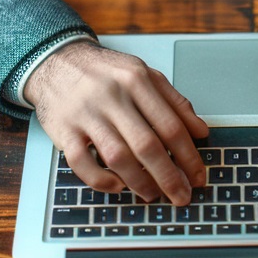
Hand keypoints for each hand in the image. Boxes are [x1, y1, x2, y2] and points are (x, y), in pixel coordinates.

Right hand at [25, 40, 208, 204]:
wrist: (56, 61)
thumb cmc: (105, 73)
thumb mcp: (143, 74)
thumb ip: (174, 101)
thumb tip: (201, 131)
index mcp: (136, 80)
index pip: (171, 125)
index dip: (189, 156)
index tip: (198, 177)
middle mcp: (112, 96)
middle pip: (147, 145)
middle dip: (169, 177)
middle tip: (181, 196)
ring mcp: (85, 113)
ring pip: (117, 157)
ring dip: (139, 182)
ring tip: (153, 194)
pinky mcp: (63, 130)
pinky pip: (82, 163)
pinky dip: (101, 180)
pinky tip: (117, 185)